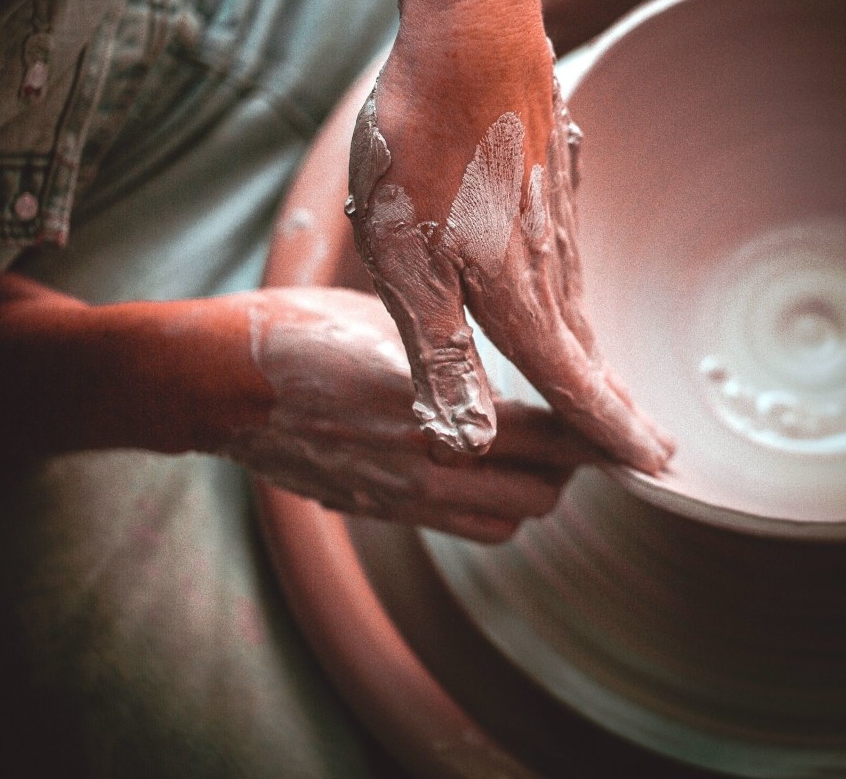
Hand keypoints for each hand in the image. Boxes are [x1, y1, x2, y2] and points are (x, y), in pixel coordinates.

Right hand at [235, 288, 598, 542]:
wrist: (221, 385)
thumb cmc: (296, 331)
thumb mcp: (384, 320)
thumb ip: (449, 353)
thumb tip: (498, 358)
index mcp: (435, 409)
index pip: (550, 437)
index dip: (597, 434)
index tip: (625, 426)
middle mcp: (425, 468)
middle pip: (541, 494)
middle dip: (572, 466)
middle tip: (578, 427)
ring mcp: (399, 499)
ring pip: (503, 522)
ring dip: (530, 491)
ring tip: (531, 450)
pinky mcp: (375, 512)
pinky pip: (455, 526)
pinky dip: (484, 504)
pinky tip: (474, 464)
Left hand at [346, 22, 673, 471]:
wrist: (467, 34)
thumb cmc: (427, 148)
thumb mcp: (408, 265)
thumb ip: (438, 356)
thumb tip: (468, 446)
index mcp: (516, 297)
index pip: (574, 387)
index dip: (611, 434)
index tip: (656, 469)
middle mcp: (547, 262)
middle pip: (586, 350)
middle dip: (615, 404)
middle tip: (653, 443)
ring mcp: (551, 213)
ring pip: (574, 299)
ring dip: (593, 347)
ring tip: (605, 376)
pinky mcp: (544, 174)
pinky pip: (563, 246)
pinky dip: (572, 283)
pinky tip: (568, 277)